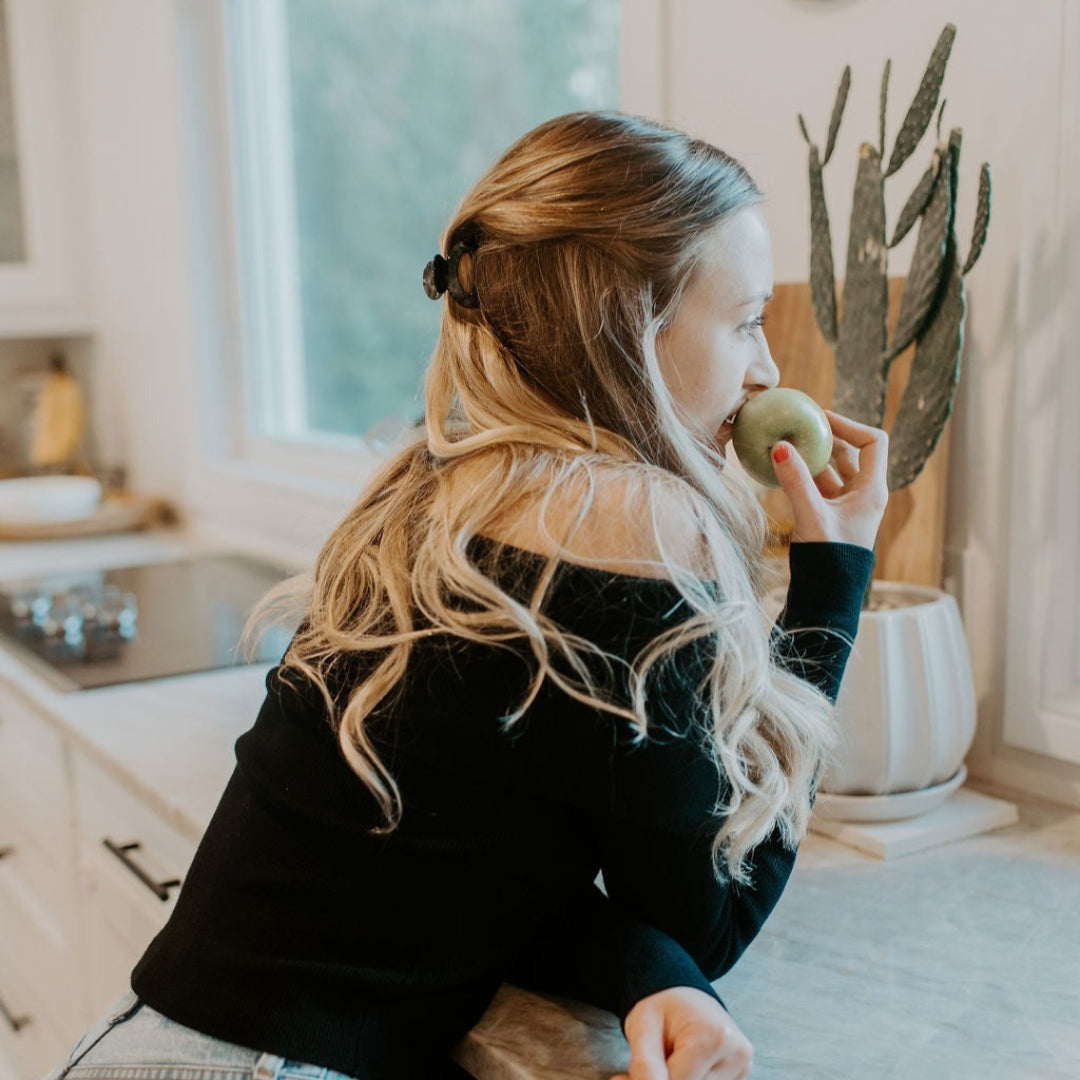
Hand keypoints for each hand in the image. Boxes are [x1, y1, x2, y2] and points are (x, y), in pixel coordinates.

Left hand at [610, 986, 753, 1079]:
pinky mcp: (742, 1073)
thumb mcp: (642, 1027)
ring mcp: (742, 1064)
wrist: (680, 991)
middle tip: (643, 1067)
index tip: (630, 1073)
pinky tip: (682, 1066)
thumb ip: (645, 1064)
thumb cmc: (659, 1007)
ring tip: (664, 1062)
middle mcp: (737, 1053)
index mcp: (712, 1037)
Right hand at [771, 409, 888, 551]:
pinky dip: (803, 476)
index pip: (872, 442)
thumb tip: (779, 446)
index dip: (849, 425)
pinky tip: (782, 471)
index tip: (820, 419)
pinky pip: (819, 487)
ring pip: (832, 470)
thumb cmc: (829, 558)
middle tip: (799, 427)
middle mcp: (863, 494)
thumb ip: (795, 481)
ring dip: (812, 457)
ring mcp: (848, 505)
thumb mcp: (811, 516)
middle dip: (825, 438)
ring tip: (787, 445)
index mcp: (872, 490)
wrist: (828, 594)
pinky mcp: (831, 515)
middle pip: (850, 452)